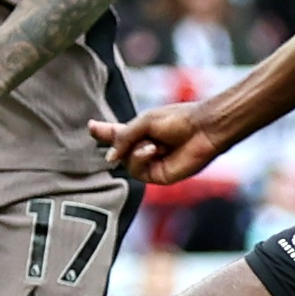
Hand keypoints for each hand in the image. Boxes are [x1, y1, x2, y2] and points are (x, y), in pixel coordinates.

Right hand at [89, 101, 222, 183]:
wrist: (203, 129)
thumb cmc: (179, 120)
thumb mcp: (144, 122)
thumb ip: (123, 138)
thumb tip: (109, 158)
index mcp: (143, 131)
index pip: (119, 134)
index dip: (104, 132)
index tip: (91, 126)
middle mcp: (145, 148)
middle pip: (119, 150)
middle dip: (112, 141)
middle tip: (101, 131)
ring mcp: (151, 163)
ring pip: (126, 163)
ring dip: (133, 152)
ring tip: (150, 143)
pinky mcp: (158, 175)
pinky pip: (137, 172)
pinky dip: (140, 159)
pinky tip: (152, 150)